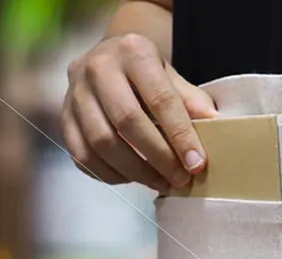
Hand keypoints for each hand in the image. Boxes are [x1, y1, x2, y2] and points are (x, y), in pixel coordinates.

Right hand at [62, 33, 216, 191]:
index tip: (197, 164)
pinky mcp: (64, 118)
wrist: (112, 62)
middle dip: (158, 157)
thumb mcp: (174, 80)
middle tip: (180, 179)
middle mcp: (97, 67)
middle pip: (127, 122)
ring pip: (102, 142)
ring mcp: (75, 92)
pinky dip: (111, 175)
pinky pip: (84, 155)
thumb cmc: (150, 78)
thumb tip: (218, 127)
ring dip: (136, 171)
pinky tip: (133, 179)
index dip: (180, 136)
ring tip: (161, 184)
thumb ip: (192, 102)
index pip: (160, 99)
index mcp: (132, 52)